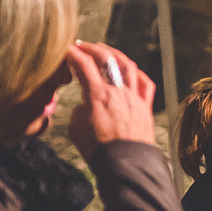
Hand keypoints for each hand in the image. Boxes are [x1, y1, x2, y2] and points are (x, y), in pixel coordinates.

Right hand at [65, 42, 157, 158]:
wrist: (125, 164)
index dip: (73, 54)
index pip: (84, 65)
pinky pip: (145, 84)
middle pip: (106, 59)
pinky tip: (131, 71)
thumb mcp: (76, 129)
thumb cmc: (98, 150)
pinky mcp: (145, 107)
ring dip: (115, 54)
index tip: (66, 49)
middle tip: (83, 46)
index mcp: (98, 95)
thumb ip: (79, 110)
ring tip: (106, 51)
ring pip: (128, 66)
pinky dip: (137, 73)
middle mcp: (118, 92)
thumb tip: (86, 106)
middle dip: (92, 49)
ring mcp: (134, 98)